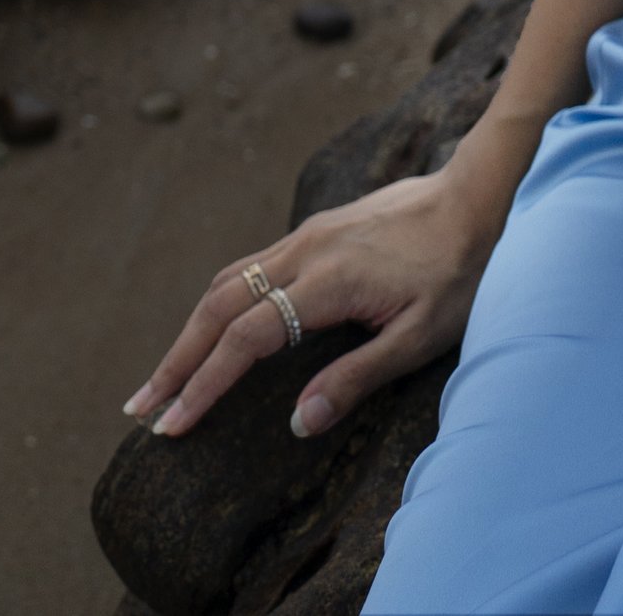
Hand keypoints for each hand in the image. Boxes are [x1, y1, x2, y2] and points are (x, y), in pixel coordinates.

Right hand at [122, 163, 505, 445]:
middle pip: (219, 305)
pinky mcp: (317, 230)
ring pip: (229, 280)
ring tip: (164, 378)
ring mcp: (308, 235)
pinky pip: (251, 266)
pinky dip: (219, 304)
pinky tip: (213, 331)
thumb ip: (358, 376)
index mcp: (328, 280)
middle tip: (140, 409)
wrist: (482, 195)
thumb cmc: (461, 271)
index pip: (245, 338)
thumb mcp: (422, 335)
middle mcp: (306, 250)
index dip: (204, 384)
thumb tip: (298, 422)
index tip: (171, 426)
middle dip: (176, 359)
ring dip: (190, 330)